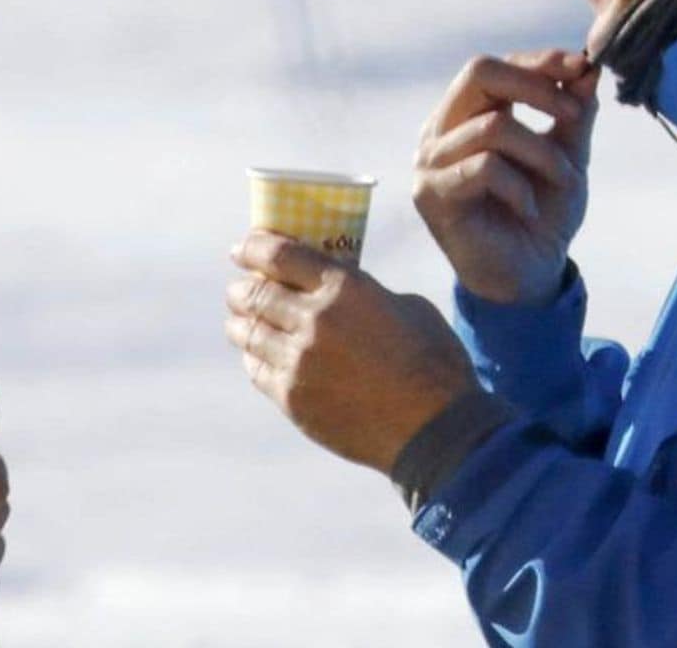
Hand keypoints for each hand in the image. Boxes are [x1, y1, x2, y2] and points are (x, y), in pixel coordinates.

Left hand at [226, 231, 478, 472]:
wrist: (435, 430)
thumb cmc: (434, 361)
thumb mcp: (406, 305)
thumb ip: (363, 292)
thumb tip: (337, 289)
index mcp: (343, 289)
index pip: (279, 255)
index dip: (253, 247)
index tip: (243, 248)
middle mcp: (312, 321)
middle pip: (255, 294)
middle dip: (242, 287)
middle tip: (241, 288)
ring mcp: (297, 363)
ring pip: (248, 333)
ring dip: (241, 321)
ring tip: (242, 320)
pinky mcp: (292, 399)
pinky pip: (257, 370)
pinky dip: (253, 356)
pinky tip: (258, 354)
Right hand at [413, 50, 597, 303]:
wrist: (529, 274)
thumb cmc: (542, 212)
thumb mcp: (566, 154)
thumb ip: (574, 112)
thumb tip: (588, 67)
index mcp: (465, 114)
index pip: (493, 67)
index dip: (538, 62)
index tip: (580, 67)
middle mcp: (439, 130)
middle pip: (478, 73)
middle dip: (535, 87)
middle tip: (574, 114)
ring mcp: (430, 161)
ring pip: (493, 126)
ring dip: (542, 152)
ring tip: (563, 180)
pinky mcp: (432, 194)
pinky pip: (485, 167)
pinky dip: (520, 187)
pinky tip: (529, 209)